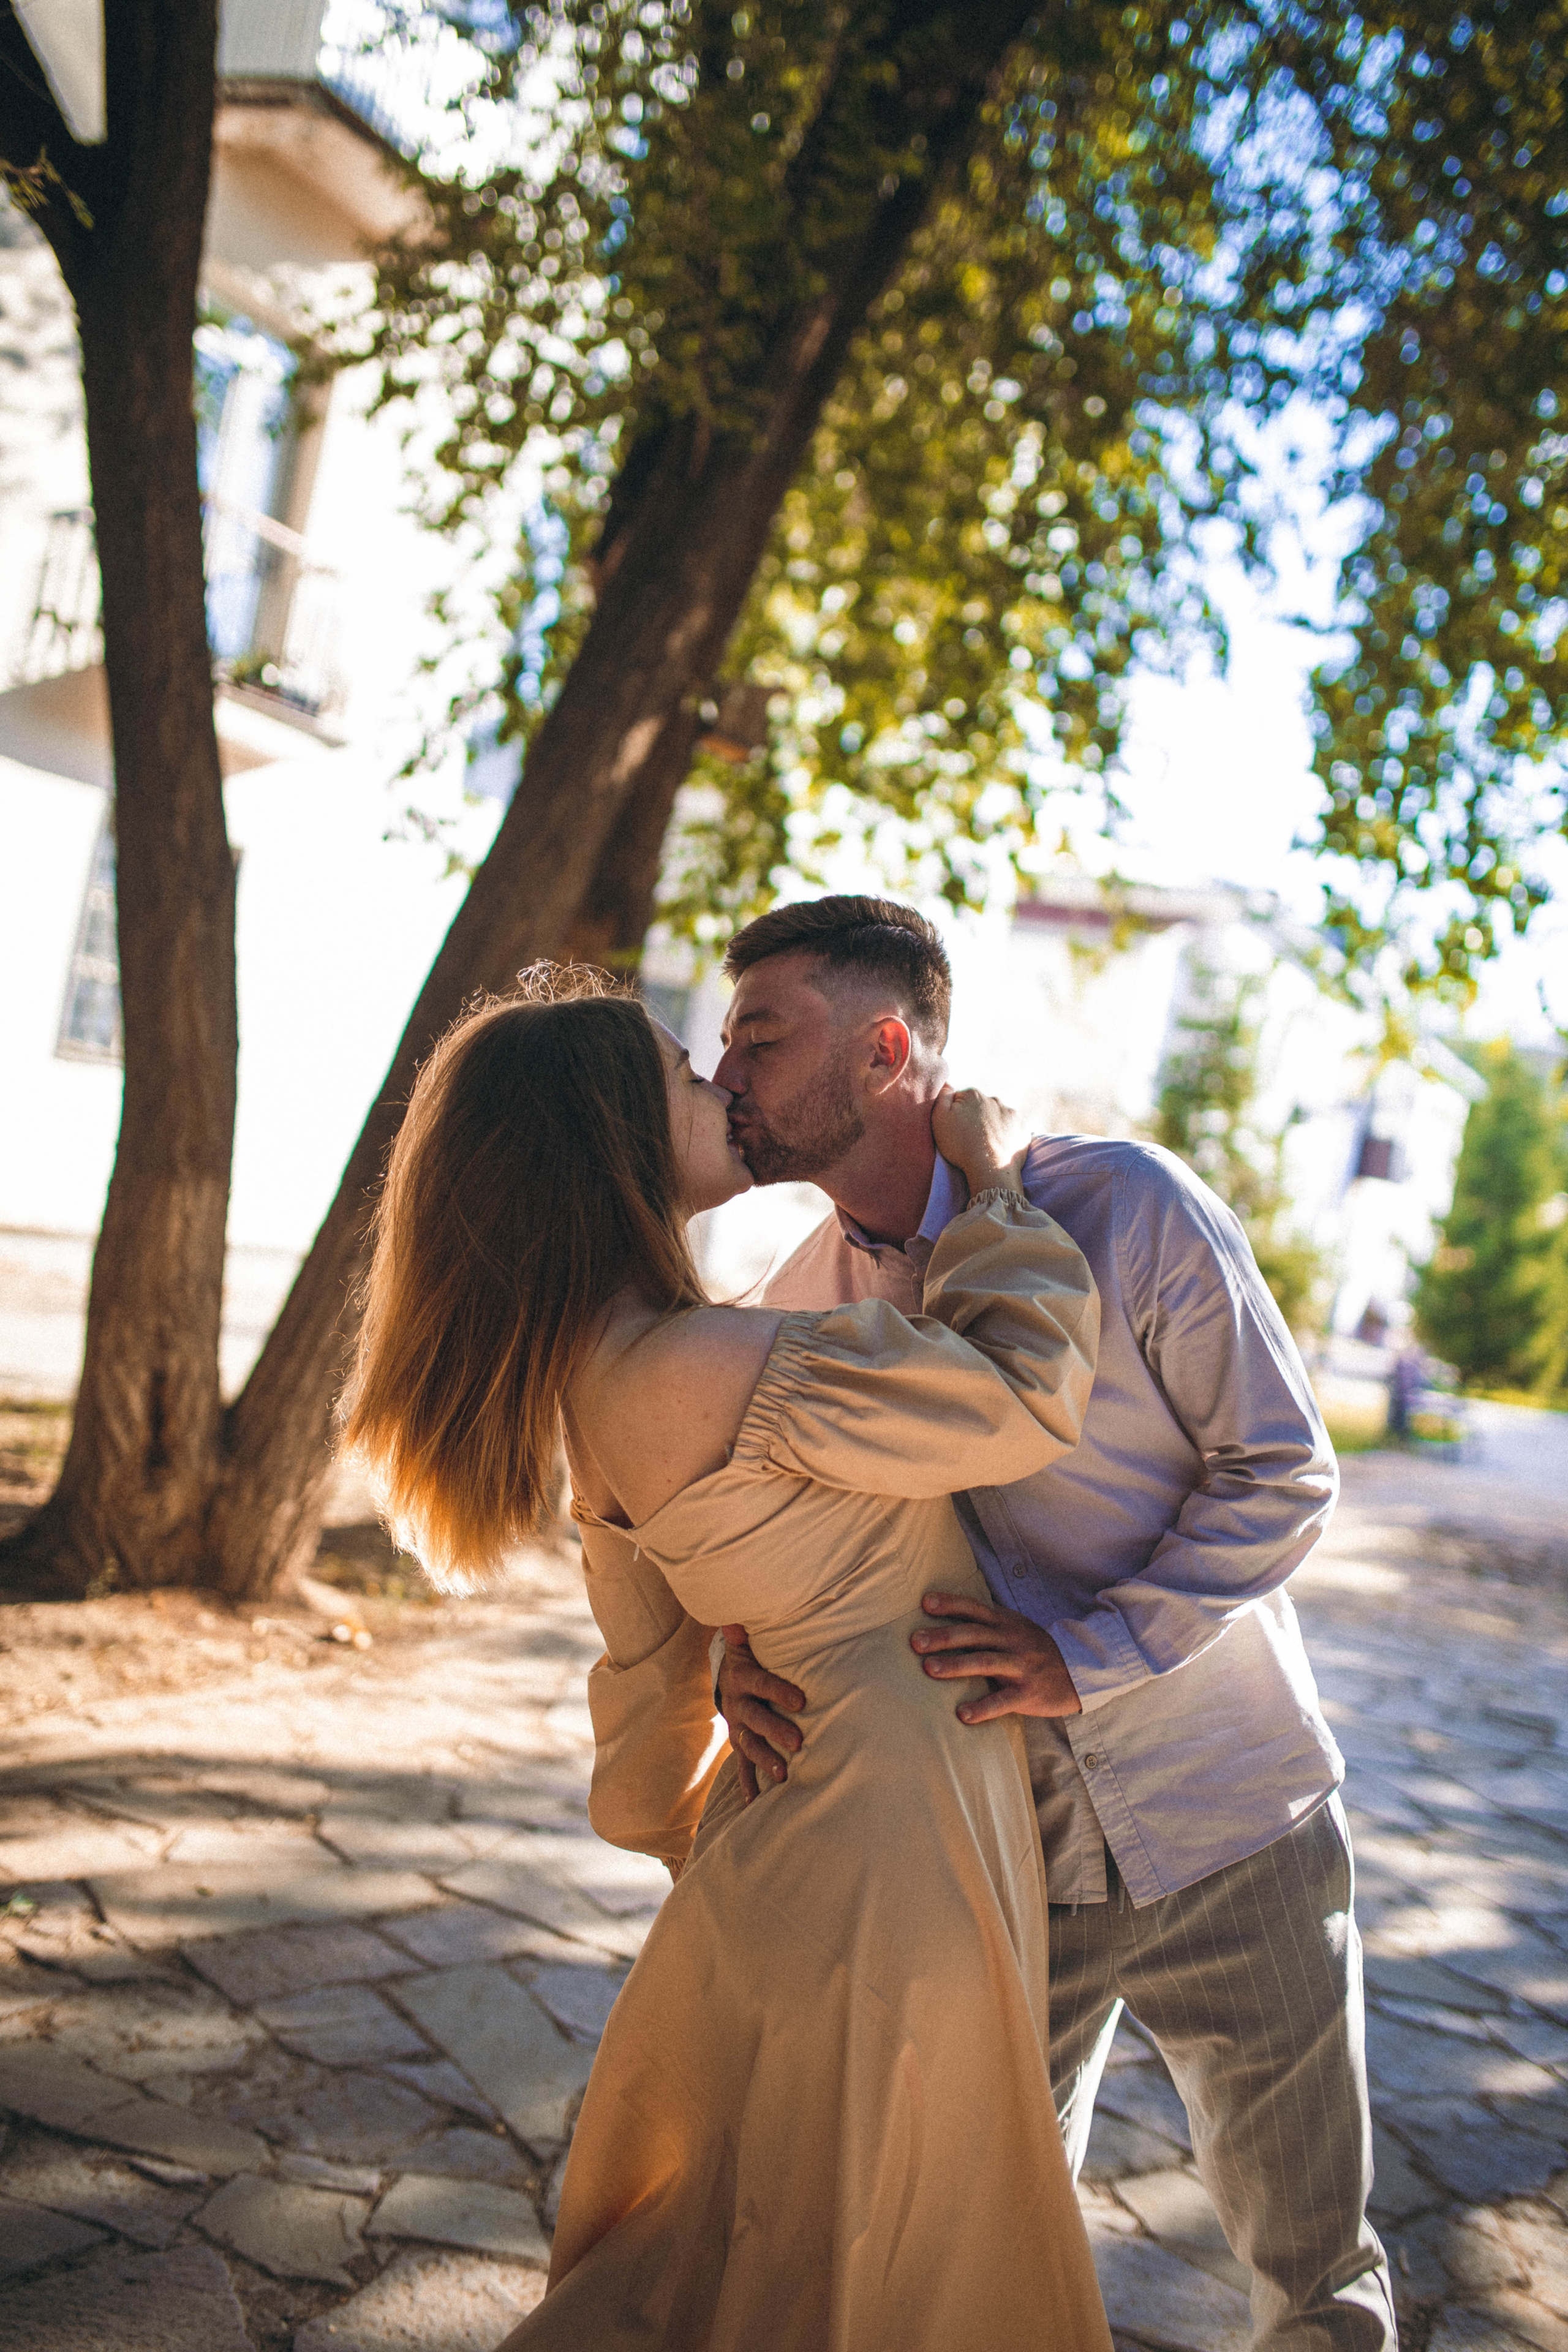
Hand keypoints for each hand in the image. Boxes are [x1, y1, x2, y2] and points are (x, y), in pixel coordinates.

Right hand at [716, 1625, 805, 1801]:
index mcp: (742, 1677)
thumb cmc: (752, 1655)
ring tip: (783, 1775)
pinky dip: (748, 1784)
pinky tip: (756, 1803)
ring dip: (764, 1760)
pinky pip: (741, 1766)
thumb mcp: (747, 1641)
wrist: (728, 1676)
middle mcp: (736, 1704)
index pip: (762, 1684)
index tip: (801, 1700)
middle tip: (798, 1743)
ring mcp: (736, 1726)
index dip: (779, 1691)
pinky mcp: (738, 1743)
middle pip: (755, 1719)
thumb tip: (737, 1616)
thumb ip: (745, 1631)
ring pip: (748, 1745)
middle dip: (775, 1731)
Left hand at [911, 1591, 1082, 1721]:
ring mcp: (1021, 1666)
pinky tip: (963, 1715)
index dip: (951, 1604)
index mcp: (1006, 1623)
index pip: (975, 1608)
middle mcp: (1012, 1641)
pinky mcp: (1028, 1693)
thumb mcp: (1016, 1628)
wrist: (1080, 1671)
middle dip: (943, 1637)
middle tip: (915, 1641)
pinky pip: (1003, 1701)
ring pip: (985, 1662)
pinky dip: (983, 1708)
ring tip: (929, 1669)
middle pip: (974, 1634)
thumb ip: (988, 1622)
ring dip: (956, 1665)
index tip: (925, 1604)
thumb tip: (951, 1612)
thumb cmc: (1037, 1649)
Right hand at [931, 1084, 1027, 1192]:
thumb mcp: (939, 1119)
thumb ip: (942, 1097)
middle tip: (970, 1137)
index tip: (955, 1128)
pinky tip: (998, 1145)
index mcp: (973, 1095)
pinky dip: (1006, 1134)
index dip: (955, 1113)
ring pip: (997, 1116)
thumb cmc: (960, 1145)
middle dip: (976, 1117)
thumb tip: (947, 1084)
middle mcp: (994, 1099)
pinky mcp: (1022, 1128)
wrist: (989, 1168)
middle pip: (981, 1106)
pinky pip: (1012, 1127)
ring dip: (992, 1125)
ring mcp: (1011, 1113)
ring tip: (985, 1143)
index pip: (961, 1099)